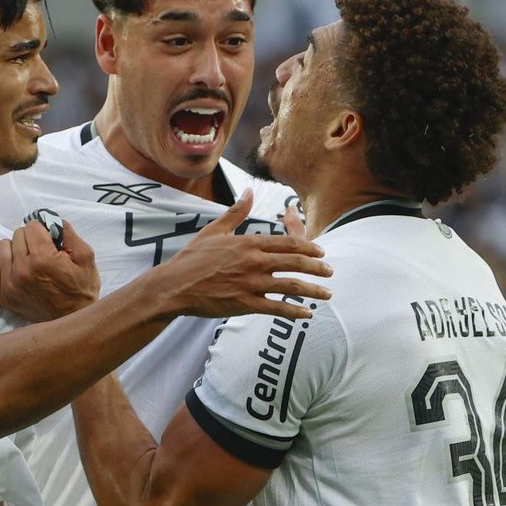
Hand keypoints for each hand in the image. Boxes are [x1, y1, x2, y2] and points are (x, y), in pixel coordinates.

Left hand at [0, 218, 99, 320]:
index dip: (43, 231)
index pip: (32, 226)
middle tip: (42, 253)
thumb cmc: (81, 289)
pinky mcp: (2, 294)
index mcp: (43, 259)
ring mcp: (10, 283)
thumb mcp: (86, 257)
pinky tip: (13, 269)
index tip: (49, 242)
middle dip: (31, 240)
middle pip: (17, 235)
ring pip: (3, 247)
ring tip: (28, 261)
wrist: (72, 320)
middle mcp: (23, 270)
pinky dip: (0, 265)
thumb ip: (68, 233)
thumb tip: (50, 219)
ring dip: (15, 250)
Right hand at [155, 193, 332, 320]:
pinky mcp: (245, 303)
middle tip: (330, 271)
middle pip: (296, 262)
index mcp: (249, 242)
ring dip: (313, 290)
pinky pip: (277, 308)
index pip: (288, 243)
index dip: (308, 247)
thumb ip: (236, 212)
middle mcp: (254, 261)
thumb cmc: (191, 258)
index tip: (321, 251)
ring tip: (327, 293)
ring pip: (292, 286)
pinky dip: (295, 311)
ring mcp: (251, 283)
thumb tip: (249, 191)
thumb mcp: (214, 230)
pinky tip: (307, 314)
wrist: (174, 286)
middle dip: (318, 267)